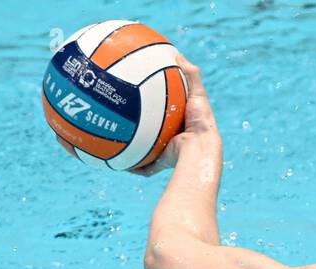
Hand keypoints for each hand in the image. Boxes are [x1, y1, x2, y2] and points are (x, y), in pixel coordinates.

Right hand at [131, 55, 219, 176]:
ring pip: (145, 150)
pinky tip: (119, 161)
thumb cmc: (201, 120)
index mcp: (178, 123)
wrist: (200, 148)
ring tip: (114, 139)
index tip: (138, 95)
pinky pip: (143, 167)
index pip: (163, 112)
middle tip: (120, 117)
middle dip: (138, 127)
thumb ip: (190, 74)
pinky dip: (132, 166)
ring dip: (131, 148)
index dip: (152, 105)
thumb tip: (177, 53)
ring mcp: (165, 152)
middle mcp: (171, 138)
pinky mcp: (160, 163)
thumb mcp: (197, 94)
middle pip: (151, 131)